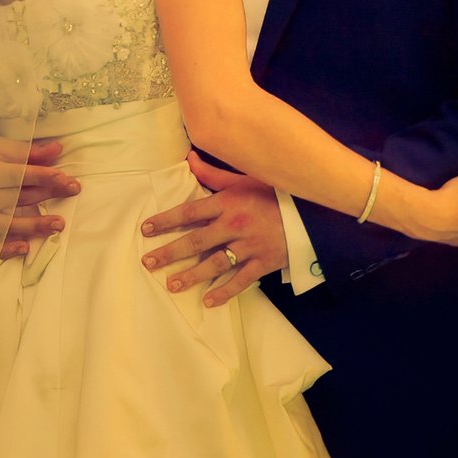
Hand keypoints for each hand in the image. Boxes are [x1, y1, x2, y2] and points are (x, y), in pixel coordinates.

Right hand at [0, 135, 76, 259]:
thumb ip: (28, 152)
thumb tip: (58, 149)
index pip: (19, 175)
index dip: (43, 176)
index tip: (64, 177)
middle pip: (18, 197)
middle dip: (47, 194)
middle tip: (73, 190)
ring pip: (8, 224)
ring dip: (34, 225)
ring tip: (59, 224)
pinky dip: (6, 249)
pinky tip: (24, 249)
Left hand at [139, 152, 286, 306]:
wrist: (312, 214)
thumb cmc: (273, 194)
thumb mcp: (244, 180)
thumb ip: (213, 174)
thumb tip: (188, 157)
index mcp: (228, 202)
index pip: (189, 212)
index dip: (166, 221)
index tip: (146, 229)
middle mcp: (235, 225)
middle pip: (196, 241)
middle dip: (170, 252)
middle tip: (148, 262)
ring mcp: (250, 246)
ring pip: (215, 263)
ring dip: (191, 275)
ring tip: (171, 284)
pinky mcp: (264, 263)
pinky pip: (241, 281)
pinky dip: (224, 292)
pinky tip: (208, 301)